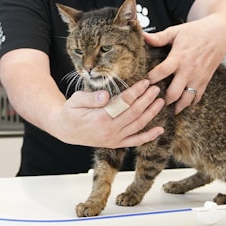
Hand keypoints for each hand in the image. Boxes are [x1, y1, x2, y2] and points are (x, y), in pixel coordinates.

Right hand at [49, 79, 165, 147]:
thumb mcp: (76, 100)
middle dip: (147, 99)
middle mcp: (110, 130)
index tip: (145, 82)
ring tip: (160, 101)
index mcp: (100, 118)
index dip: (136, 92)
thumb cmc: (71, 111)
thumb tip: (105, 96)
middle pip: (134, 113)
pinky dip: (148, 136)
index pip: (124, 103)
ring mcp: (114, 139)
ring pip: (138, 125)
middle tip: (156, 88)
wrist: (65, 130)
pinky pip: (135, 141)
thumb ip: (91, 98)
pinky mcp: (115, 144)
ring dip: (151, 113)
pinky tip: (160, 130)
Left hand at [143, 19, 225, 113]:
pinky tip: (182, 103)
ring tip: (167, 107)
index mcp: (179, 57)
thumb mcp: (176, 31)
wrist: (221, 35)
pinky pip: (197, 97)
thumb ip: (159, 37)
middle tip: (153, 100)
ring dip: (176, 106)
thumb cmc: (197, 31)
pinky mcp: (206, 81)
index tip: (142, 82)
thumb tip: (143, 37)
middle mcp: (188, 70)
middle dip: (162, 99)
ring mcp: (198, 77)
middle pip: (173, 92)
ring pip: (186, 99)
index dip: (150, 79)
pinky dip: (190, 103)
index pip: (161, 72)